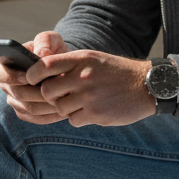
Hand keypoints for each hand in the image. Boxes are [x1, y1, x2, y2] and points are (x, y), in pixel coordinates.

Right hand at [0, 30, 69, 124]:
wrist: (66, 69)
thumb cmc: (54, 52)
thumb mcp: (53, 40)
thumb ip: (45, 40)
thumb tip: (41, 54)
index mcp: (6, 64)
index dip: (10, 76)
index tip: (28, 77)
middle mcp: (7, 85)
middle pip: (16, 93)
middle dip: (37, 92)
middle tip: (55, 90)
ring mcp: (15, 101)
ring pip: (28, 108)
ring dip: (47, 104)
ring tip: (64, 99)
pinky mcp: (26, 113)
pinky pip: (36, 119)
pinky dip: (50, 115)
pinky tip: (64, 109)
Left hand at [27, 49, 155, 126]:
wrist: (147, 85)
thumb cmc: (116, 72)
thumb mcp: (94, 59)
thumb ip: (70, 65)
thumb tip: (41, 76)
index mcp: (82, 59)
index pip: (45, 65)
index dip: (32, 74)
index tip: (30, 79)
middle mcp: (83, 76)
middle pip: (47, 91)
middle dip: (49, 96)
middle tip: (57, 96)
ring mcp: (90, 96)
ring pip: (60, 108)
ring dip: (65, 108)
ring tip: (80, 103)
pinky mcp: (96, 114)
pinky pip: (73, 120)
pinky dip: (78, 118)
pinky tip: (91, 111)